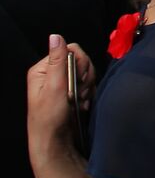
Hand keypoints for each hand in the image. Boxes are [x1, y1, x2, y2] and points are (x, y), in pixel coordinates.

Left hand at [27, 35, 92, 150]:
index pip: (72, 50)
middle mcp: (52, 73)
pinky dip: (88, 92)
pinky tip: (81, 102)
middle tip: (76, 92)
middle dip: (84, 76)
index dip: (79, 63)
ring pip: (86, 71)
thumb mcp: (54, 86)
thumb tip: (56, 36)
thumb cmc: (49, 117)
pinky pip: (88, 82)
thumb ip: (58, 60)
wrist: (55, 141)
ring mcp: (63, 82)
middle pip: (81, 60)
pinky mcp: (71, 90)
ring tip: (78, 99)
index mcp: (43, 69)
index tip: (75, 79)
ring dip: (86, 86)